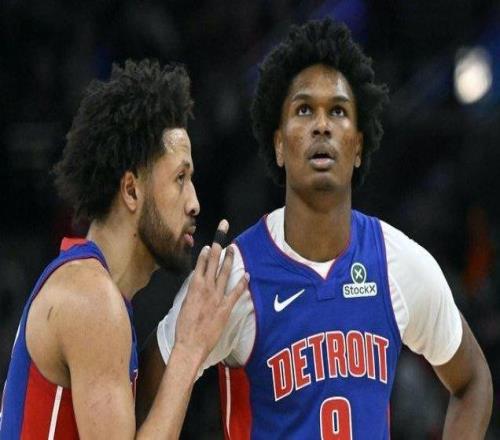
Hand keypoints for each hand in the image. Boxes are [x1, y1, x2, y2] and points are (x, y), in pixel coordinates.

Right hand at [174, 219, 248, 366]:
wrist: (190, 344)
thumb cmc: (184, 327)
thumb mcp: (184, 305)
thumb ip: (192, 293)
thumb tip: (197, 286)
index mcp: (194, 286)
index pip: (201, 263)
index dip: (205, 252)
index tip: (209, 244)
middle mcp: (206, 287)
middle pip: (213, 261)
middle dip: (219, 244)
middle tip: (223, 230)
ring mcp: (217, 296)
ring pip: (225, 272)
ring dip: (230, 259)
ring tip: (233, 248)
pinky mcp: (225, 307)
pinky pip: (236, 292)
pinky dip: (242, 282)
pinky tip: (247, 274)